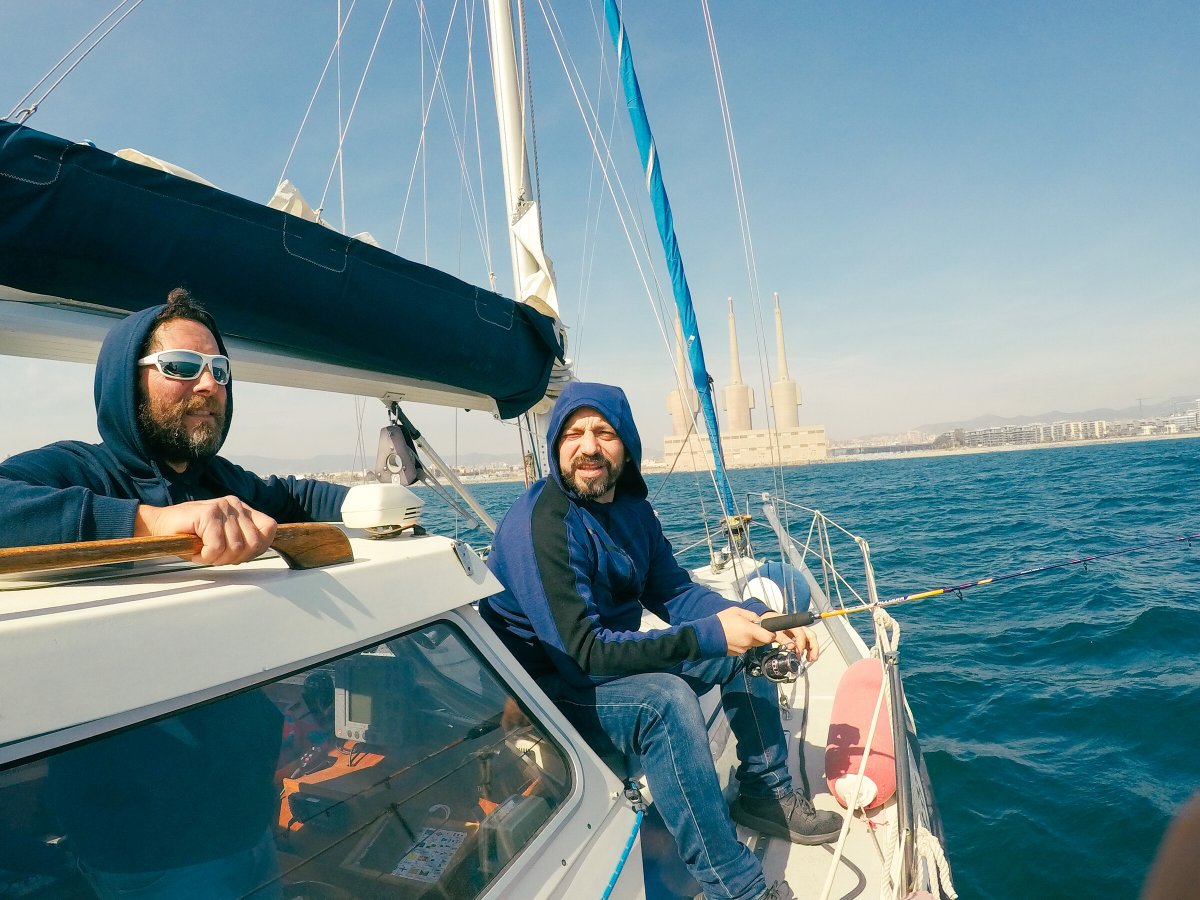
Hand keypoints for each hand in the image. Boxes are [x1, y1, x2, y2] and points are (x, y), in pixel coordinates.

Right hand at [135, 496, 277, 565]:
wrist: (158, 526)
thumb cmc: (189, 535)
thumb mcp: (223, 538)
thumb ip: (242, 540)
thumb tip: (258, 549)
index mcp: (242, 510)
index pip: (269, 528)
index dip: (258, 547)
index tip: (239, 555)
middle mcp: (234, 505)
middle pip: (253, 543)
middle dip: (235, 558)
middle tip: (215, 556)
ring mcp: (222, 507)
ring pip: (235, 547)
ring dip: (217, 558)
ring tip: (204, 551)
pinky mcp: (208, 513)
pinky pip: (217, 546)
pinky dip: (206, 556)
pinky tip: (196, 550)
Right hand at [717, 606, 775, 655]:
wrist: (707, 635)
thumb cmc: (722, 621)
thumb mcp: (736, 611)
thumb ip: (751, 615)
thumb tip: (759, 621)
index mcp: (750, 631)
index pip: (769, 637)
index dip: (772, 634)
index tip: (769, 630)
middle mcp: (749, 642)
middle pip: (762, 641)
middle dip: (760, 635)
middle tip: (751, 628)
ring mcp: (743, 649)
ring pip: (753, 644)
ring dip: (751, 639)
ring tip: (739, 631)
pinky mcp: (737, 654)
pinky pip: (745, 648)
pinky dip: (743, 643)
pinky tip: (734, 637)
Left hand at [768, 625, 820, 663]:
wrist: (763, 621)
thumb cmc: (767, 624)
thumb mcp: (771, 630)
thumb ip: (781, 638)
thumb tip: (791, 646)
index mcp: (790, 623)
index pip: (800, 632)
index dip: (800, 643)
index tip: (797, 652)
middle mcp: (796, 626)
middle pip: (809, 634)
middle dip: (812, 646)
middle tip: (810, 657)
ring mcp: (797, 631)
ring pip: (810, 638)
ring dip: (812, 648)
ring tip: (811, 658)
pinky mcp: (797, 636)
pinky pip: (806, 642)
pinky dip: (809, 649)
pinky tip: (808, 657)